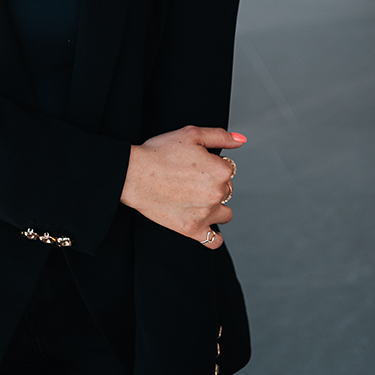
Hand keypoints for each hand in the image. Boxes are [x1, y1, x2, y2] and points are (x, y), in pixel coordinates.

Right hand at [119, 126, 245, 247]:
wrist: (133, 173)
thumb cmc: (159, 152)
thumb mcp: (190, 134)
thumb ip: (219, 136)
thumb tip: (241, 141)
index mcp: (220, 170)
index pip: (227, 169)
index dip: (211, 164)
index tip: (194, 164)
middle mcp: (217, 194)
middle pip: (226, 190)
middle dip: (213, 184)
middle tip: (190, 178)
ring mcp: (206, 214)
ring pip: (224, 213)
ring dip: (215, 207)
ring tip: (194, 198)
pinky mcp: (192, 230)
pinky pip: (214, 240)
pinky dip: (213, 235)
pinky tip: (204, 224)